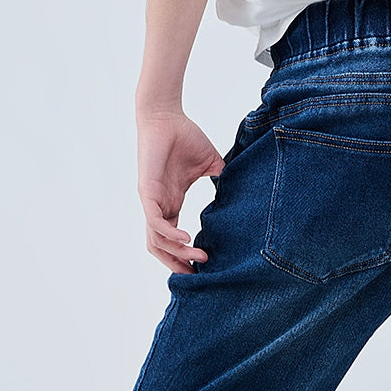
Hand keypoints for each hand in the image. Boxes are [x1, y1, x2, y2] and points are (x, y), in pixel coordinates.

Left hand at [136, 108, 225, 272]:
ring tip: (199, 257)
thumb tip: (243, 191)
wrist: (166, 116)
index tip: (204, 265)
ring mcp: (152, 201)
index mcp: (171, 202)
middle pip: (161, 247)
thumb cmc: (185, 136)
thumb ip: (222, 180)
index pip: (173, 238)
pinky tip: (187, 238)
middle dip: (178, 263)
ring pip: (157, 240)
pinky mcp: (148, 192)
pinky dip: (170, 234)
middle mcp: (159, 206)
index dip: (185, 254)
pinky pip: (156, 221)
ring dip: (177, 253)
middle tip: (198, 274)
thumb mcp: (210, 164)